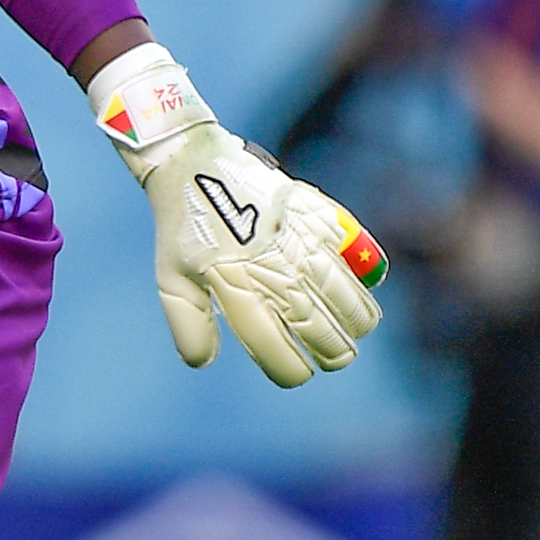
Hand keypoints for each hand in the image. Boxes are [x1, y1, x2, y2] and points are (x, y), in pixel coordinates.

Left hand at [88, 45, 386, 386]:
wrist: (194, 165)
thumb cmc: (183, 229)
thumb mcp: (172, 279)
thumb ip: (189, 325)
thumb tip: (202, 363)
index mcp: (233, 284)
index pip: (271, 343)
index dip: (289, 369)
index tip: (298, 374)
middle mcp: (268, 265)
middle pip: (314, 323)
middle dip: (333, 350)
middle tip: (337, 358)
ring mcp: (294, 238)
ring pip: (339, 291)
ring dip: (355, 319)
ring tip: (358, 332)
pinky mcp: (311, 214)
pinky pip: (349, 250)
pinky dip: (363, 275)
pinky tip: (368, 291)